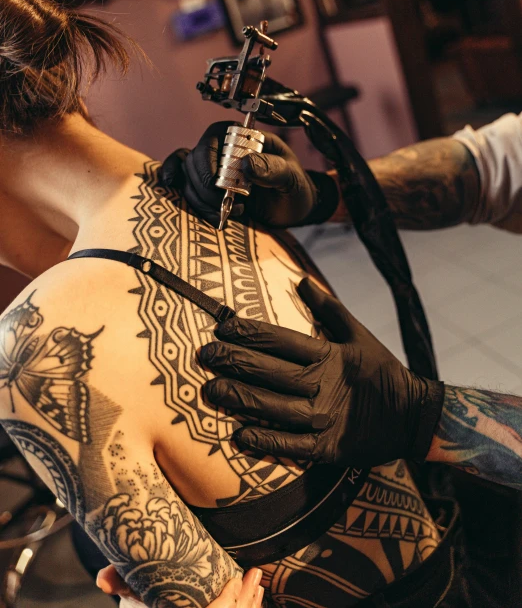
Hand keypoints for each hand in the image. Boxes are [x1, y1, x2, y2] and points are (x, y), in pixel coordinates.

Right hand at [96, 564, 264, 607]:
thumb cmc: (148, 602)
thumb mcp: (136, 599)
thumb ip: (122, 586)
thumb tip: (102, 579)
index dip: (226, 602)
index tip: (234, 579)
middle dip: (245, 599)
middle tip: (255, 574)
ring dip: (250, 604)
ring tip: (258, 584)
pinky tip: (255, 598)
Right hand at [161, 122, 338, 227]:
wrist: (293, 208)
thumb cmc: (295, 186)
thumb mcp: (292, 177)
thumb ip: (273, 169)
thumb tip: (246, 164)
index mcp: (243, 137)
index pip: (214, 139)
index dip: (211, 162)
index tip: (220, 187)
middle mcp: (223, 149)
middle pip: (195, 159)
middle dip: (204, 185)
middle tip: (224, 205)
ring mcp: (212, 167)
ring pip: (187, 174)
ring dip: (198, 197)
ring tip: (223, 213)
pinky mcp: (205, 186)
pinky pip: (182, 182)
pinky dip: (178, 188)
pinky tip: (177, 192)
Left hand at [200, 278, 444, 467]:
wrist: (412, 416)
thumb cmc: (381, 371)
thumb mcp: (358, 334)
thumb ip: (328, 308)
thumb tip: (302, 280)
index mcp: (329, 355)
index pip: (280, 340)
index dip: (249, 332)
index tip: (222, 326)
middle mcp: (322, 385)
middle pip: (270, 371)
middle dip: (234, 361)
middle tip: (205, 354)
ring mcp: (324, 419)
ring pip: (273, 407)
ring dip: (239, 398)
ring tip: (210, 390)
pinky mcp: (327, 448)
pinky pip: (290, 445)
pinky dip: (264, 441)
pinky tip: (238, 435)